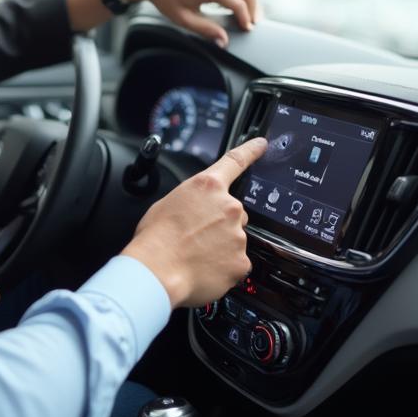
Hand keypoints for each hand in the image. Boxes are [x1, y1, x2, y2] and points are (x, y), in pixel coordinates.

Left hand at [118, 0, 258, 45]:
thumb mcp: (184, 18)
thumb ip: (206, 30)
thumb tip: (223, 41)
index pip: (239, 4)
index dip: (246, 19)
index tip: (248, 30)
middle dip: (253, 9)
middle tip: (252, 24)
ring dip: (247, 0)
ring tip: (245, 16)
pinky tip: (231, 5)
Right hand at [120, 137, 266, 308]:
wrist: (156, 271)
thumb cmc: (155, 238)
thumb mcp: (166, 204)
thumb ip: (191, 202)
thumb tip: (194, 212)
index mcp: (207, 187)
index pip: (235, 161)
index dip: (251, 151)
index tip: (262, 145)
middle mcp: (229, 207)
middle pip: (234, 212)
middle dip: (220, 224)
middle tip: (196, 237)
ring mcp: (238, 235)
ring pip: (234, 240)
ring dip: (220, 247)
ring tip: (195, 255)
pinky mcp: (242, 261)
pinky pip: (236, 263)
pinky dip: (223, 267)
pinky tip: (203, 269)